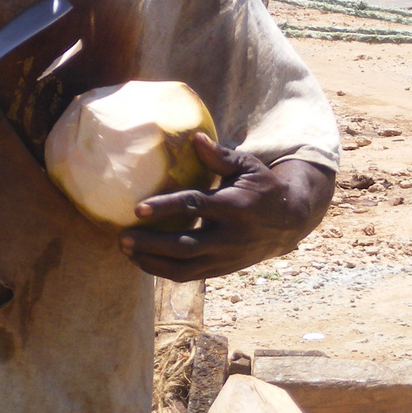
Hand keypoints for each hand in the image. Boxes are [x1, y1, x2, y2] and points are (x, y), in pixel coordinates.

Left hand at [118, 136, 334, 281]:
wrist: (290, 222)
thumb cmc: (262, 187)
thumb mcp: (248, 167)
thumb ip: (220, 155)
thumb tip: (195, 137)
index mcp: (234, 205)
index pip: (194, 207)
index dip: (165, 208)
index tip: (137, 208)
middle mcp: (229, 236)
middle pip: (183, 246)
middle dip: (150, 244)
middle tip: (122, 236)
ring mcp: (226, 257)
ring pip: (183, 268)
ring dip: (151, 262)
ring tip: (125, 250)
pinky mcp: (222, 270)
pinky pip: (189, 275)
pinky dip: (163, 271)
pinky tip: (142, 261)